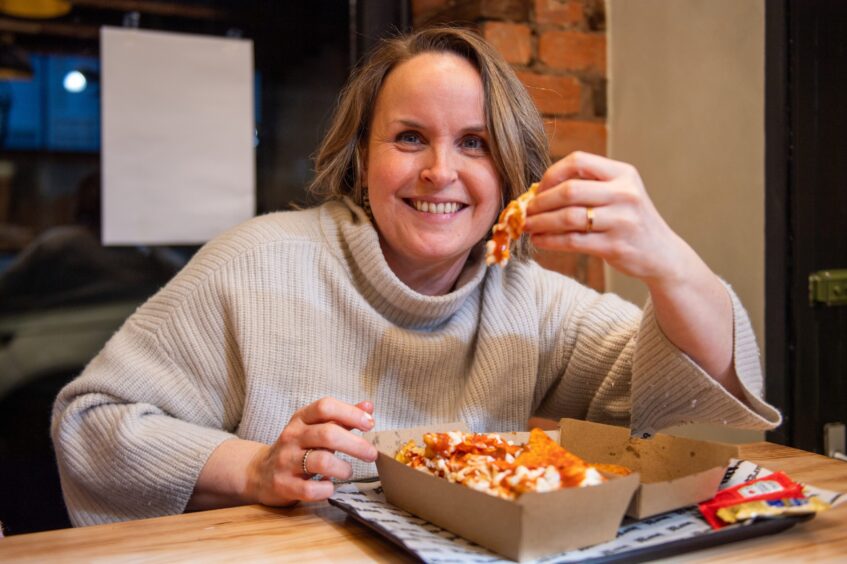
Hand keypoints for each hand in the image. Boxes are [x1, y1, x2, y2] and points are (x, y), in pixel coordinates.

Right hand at [247, 398, 376, 505]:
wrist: (260, 473)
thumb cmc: (298, 447)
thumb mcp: (315, 427)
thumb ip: (342, 418)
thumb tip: (369, 406)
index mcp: (301, 419)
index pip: (325, 407)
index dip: (350, 413)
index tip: (369, 423)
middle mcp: (291, 436)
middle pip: (328, 435)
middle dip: (355, 445)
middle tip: (371, 454)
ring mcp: (285, 461)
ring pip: (321, 461)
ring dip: (343, 468)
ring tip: (348, 471)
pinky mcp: (283, 485)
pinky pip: (310, 489)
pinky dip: (326, 489)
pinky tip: (330, 486)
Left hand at [524, 151, 697, 286]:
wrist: (662, 255)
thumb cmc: (630, 221)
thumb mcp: (620, 194)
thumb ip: (588, 187)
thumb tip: (538, 190)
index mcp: (624, 174)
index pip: (579, 161)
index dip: (552, 174)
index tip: (538, 189)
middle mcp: (625, 194)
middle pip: (569, 190)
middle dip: (540, 201)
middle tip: (525, 211)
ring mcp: (622, 221)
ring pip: (568, 217)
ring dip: (541, 222)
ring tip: (527, 226)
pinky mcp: (615, 246)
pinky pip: (573, 241)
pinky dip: (550, 240)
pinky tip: (539, 240)